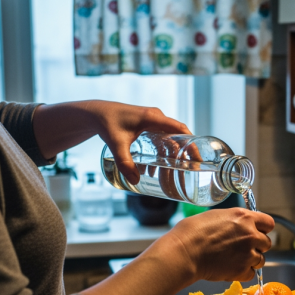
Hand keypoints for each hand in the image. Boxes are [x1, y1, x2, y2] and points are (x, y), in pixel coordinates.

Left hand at [32, 100, 190, 183]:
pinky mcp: (147, 126)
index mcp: (153, 118)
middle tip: (192, 168)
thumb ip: (125, 163)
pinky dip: (161, 152)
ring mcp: (152, 121)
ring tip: (172, 173)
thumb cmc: (107, 123)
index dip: (191, 142)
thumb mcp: (117, 145)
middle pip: (178, 135)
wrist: (96, 113)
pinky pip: (161, 139)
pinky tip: (155, 168)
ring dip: (171, 155)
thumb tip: (135, 181)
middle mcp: (156, 118)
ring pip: (169, 139)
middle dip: (185, 152)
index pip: (179, 129)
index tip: (198, 157)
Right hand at [159, 209, 274, 282]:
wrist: (185, 252)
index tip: (258, 231)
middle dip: (257, 245)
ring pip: (261, 259)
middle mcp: (251, 235)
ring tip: (235, 259)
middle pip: (267, 243)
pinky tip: (231, 268)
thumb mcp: (218, 215)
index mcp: (245, 218)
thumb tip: (241, 224)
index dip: (263, 228)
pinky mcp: (242, 270)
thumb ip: (236, 220)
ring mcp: (248, 254)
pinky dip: (243, 272)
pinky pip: (251, 273)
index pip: (269, 223)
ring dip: (251, 260)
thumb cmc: (194, 231)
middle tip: (243, 247)